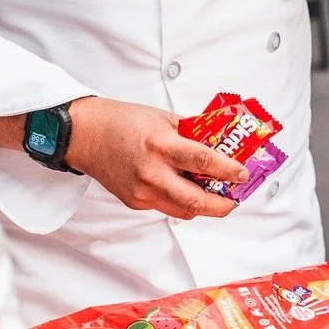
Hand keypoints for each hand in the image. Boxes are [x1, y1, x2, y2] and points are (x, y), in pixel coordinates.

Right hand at [64, 97, 245, 219]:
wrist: (85, 135)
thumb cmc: (123, 122)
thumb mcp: (164, 118)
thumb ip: (191, 133)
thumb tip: (218, 143)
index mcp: (161, 145)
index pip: (203, 161)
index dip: (228, 171)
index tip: (243, 174)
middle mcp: (151, 173)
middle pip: (195, 200)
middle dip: (221, 205)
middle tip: (234, 199)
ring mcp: (142, 192)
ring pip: (183, 210)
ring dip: (203, 206)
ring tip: (217, 196)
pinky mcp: (135, 202)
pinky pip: (167, 206)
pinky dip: (181, 201)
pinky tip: (186, 188)